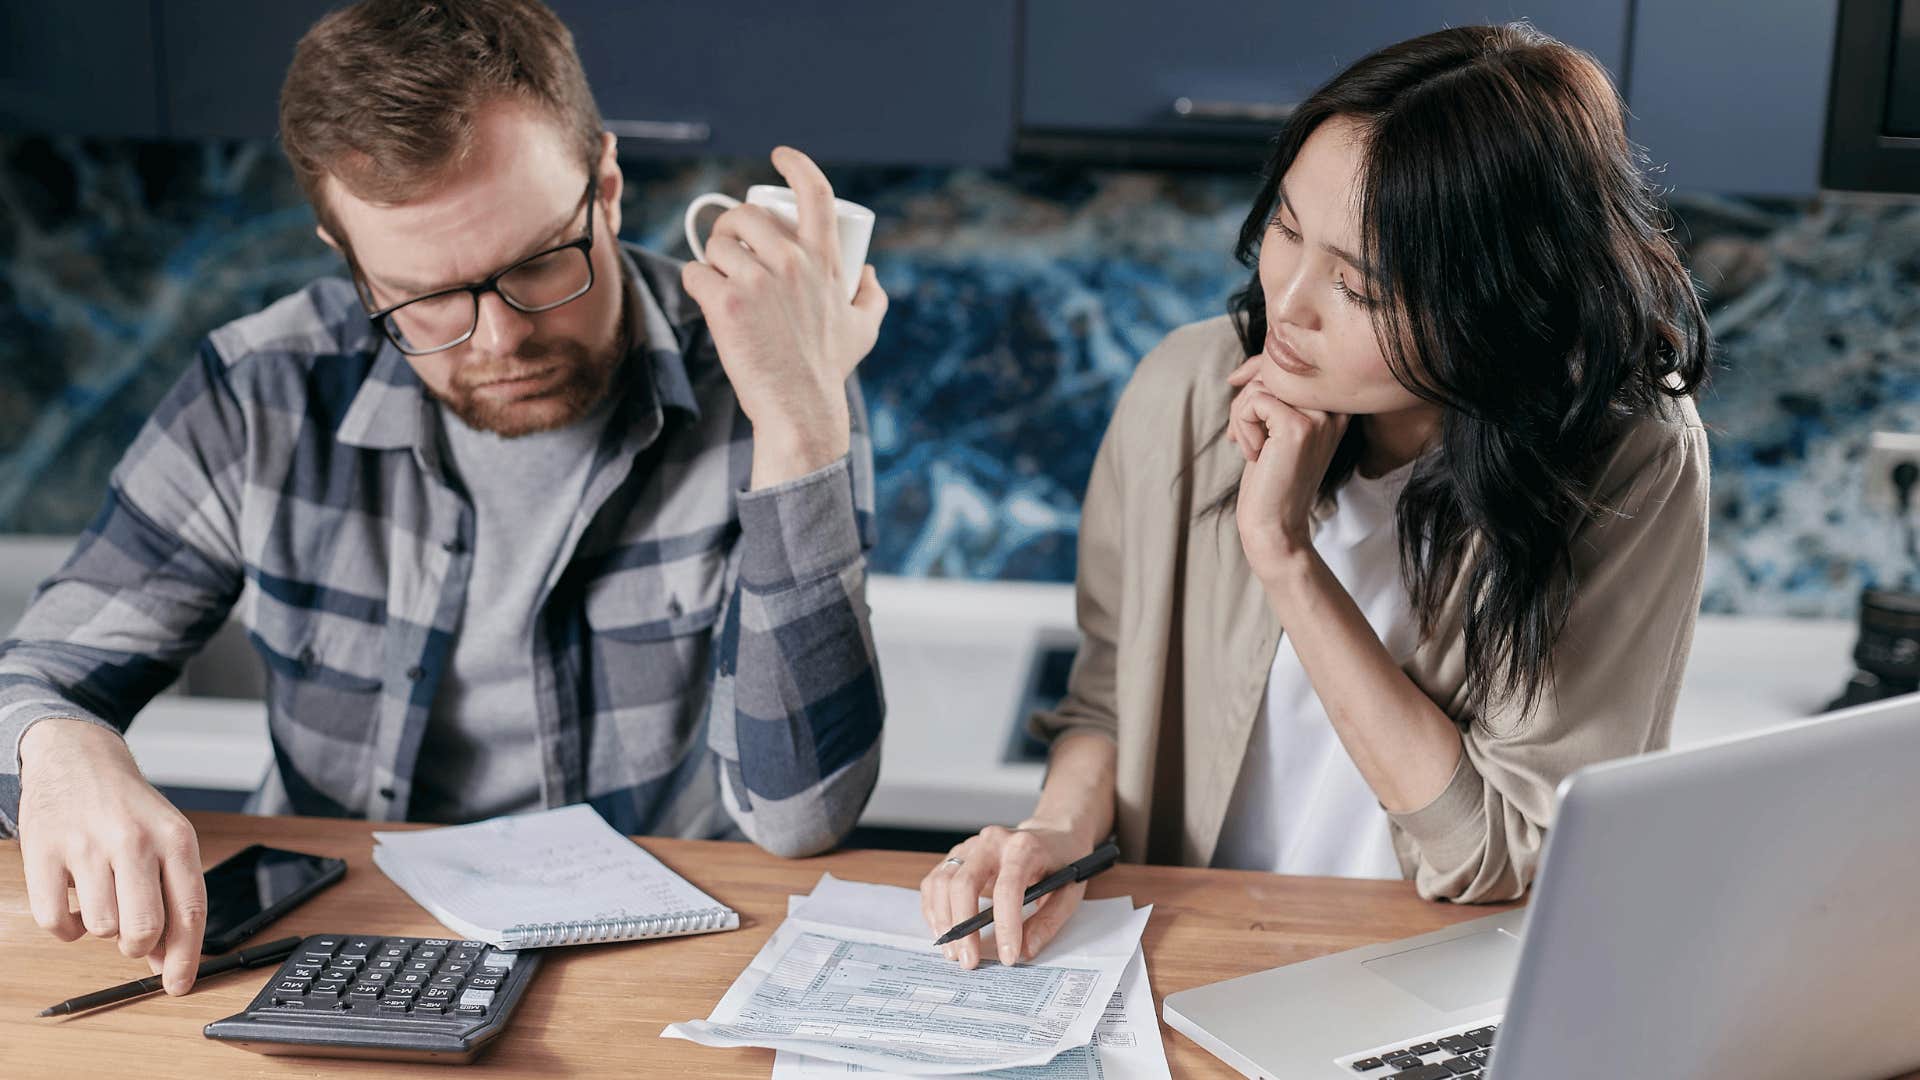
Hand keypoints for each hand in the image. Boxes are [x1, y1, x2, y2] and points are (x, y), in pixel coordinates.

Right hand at [18, 718, 207, 993]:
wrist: (77, 758)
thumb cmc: (128, 809)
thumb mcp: (165, 841)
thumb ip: (172, 897)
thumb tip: (169, 961)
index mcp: (175, 838)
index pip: (189, 911)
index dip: (186, 957)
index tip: (180, 985)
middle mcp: (134, 840)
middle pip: (143, 930)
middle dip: (140, 946)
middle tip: (134, 935)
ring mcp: (85, 845)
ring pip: (100, 929)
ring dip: (102, 927)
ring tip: (104, 897)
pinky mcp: (42, 852)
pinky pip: (55, 922)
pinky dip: (66, 927)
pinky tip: (76, 902)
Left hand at [680, 146, 888, 486]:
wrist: (799, 406)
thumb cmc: (829, 369)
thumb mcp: (864, 328)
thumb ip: (872, 296)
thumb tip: (867, 272)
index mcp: (824, 259)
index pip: (815, 193)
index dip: (796, 165)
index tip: (780, 156)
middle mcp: (792, 261)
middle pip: (745, 215)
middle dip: (731, 227)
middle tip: (730, 250)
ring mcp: (756, 280)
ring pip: (716, 243)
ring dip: (713, 259)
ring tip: (722, 283)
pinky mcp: (724, 302)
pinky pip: (695, 272)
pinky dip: (697, 285)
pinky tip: (707, 301)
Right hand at [919, 822, 1089, 969]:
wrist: (1052, 834)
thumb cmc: (1061, 863)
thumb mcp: (1068, 891)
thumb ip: (1048, 922)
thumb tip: (1025, 950)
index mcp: (1024, 847)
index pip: (1008, 888)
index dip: (1006, 925)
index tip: (1007, 957)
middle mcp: (992, 841)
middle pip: (964, 883)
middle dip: (963, 927)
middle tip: (969, 961)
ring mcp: (970, 846)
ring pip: (942, 882)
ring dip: (943, 920)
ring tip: (953, 952)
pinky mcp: (957, 855)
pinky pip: (934, 881)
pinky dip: (934, 909)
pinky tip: (942, 930)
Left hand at [1227, 357, 1349, 580]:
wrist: (1274, 525)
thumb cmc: (1270, 478)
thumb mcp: (1274, 429)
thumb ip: (1273, 395)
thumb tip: (1244, 369)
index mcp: (1336, 407)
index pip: (1294, 362)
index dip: (1258, 368)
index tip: (1236, 383)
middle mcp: (1336, 409)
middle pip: (1276, 370)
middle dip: (1246, 398)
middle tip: (1241, 434)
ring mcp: (1320, 417)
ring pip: (1262, 384)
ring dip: (1241, 415)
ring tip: (1250, 447)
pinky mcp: (1298, 427)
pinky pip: (1254, 401)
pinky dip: (1242, 425)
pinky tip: (1253, 454)